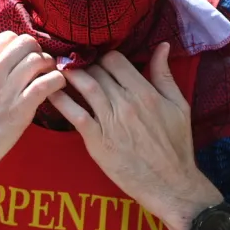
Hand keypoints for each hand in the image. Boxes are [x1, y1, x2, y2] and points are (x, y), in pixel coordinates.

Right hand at [0, 32, 65, 201]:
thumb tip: (9, 59)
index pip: (9, 36)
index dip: (23, 46)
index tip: (26, 59)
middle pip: (28, 43)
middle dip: (38, 53)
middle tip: (40, 69)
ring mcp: (5, 89)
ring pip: (40, 60)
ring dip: (50, 68)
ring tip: (48, 80)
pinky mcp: (20, 109)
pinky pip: (49, 82)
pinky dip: (57, 83)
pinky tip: (55, 91)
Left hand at [49, 44, 222, 229]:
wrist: (170, 183)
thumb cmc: (176, 146)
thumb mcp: (178, 105)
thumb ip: (165, 74)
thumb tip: (161, 46)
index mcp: (145, 92)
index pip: (115, 60)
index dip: (103, 57)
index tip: (97, 61)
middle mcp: (126, 103)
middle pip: (97, 71)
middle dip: (85, 65)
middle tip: (74, 64)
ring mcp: (110, 121)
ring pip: (84, 86)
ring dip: (70, 74)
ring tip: (60, 69)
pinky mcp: (96, 140)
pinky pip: (74, 113)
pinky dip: (60, 99)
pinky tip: (50, 90)